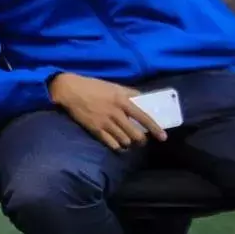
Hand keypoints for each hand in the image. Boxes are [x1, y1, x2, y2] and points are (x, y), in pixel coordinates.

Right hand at [49, 72, 167, 150]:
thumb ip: (130, 93)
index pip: (144, 117)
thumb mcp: (114, 86)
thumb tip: (145, 99)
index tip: (163, 137)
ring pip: (124, 140)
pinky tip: (118, 146)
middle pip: (135, 134)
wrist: (71, 90)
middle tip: (141, 140)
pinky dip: (117, 147)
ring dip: (129, 143)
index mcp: (122, 101)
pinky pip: (111, 143)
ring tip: (128, 142)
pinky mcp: (95, 129)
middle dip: (141, 140)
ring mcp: (105, 123)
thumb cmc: (94, 86)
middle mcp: (116, 113)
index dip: (155, 128)